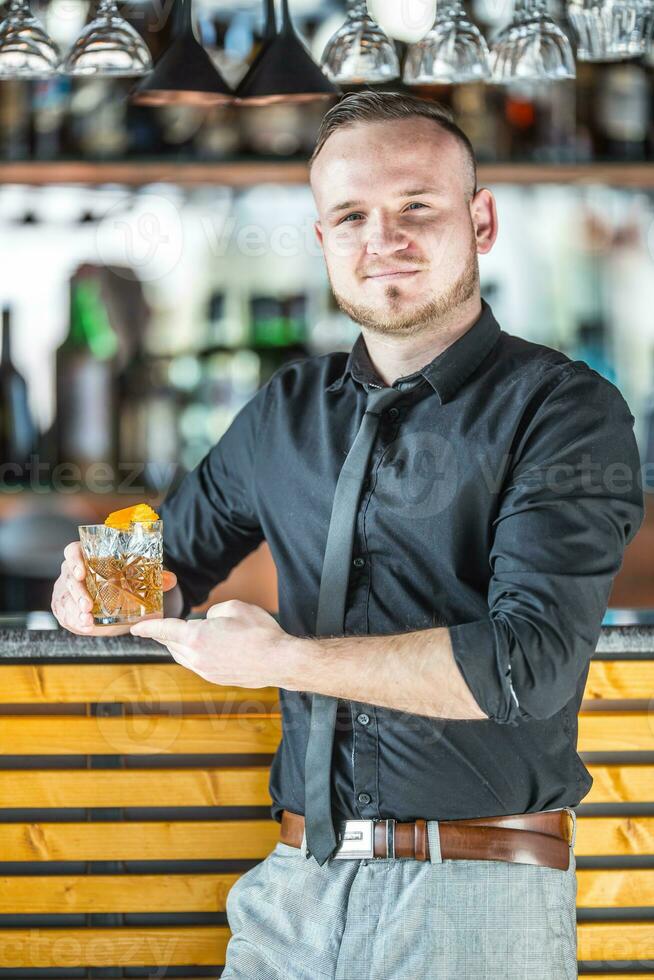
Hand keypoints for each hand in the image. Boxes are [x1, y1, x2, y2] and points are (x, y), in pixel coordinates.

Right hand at [51, 540, 177, 636]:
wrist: (117, 602)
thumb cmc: (124, 583)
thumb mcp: (139, 579)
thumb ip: (153, 578)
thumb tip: (170, 579)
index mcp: (87, 556)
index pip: (73, 551)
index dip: (74, 559)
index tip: (81, 572)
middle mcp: (73, 571)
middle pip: (68, 578)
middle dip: (77, 593)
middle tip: (88, 606)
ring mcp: (67, 590)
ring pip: (64, 598)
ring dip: (74, 611)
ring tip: (87, 621)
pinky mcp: (64, 607)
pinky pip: (64, 614)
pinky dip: (73, 621)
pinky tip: (85, 626)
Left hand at [129, 599, 286, 688]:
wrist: (279, 661)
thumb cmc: (259, 632)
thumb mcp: (234, 608)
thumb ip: (213, 612)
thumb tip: (209, 621)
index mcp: (196, 637)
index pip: (164, 630)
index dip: (147, 627)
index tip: (135, 628)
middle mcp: (196, 657)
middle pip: (171, 645)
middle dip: (164, 635)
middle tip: (159, 627)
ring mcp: (206, 671)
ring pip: (182, 657)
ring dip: (178, 646)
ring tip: (181, 636)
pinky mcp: (216, 678)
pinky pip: (196, 665)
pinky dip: (192, 655)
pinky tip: (203, 648)